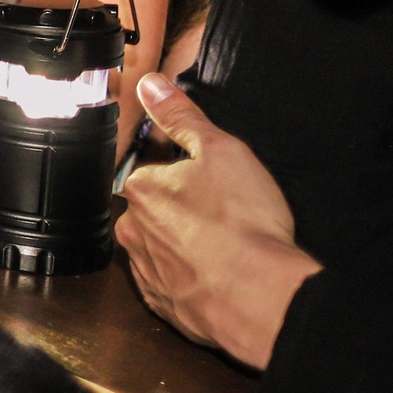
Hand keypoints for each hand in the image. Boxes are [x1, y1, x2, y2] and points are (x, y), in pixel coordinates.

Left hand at [116, 74, 317, 369]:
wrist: (260, 298)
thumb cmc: (242, 224)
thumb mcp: (220, 150)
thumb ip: (182, 116)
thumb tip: (151, 85)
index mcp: (139, 189)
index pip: (151, 170)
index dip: (184, 172)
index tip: (211, 181)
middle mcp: (132, 231)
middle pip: (155, 211)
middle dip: (184, 210)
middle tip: (225, 215)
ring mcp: (147, 272)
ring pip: (163, 248)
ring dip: (188, 247)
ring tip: (228, 246)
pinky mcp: (166, 307)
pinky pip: (175, 285)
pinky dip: (195, 280)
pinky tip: (222, 276)